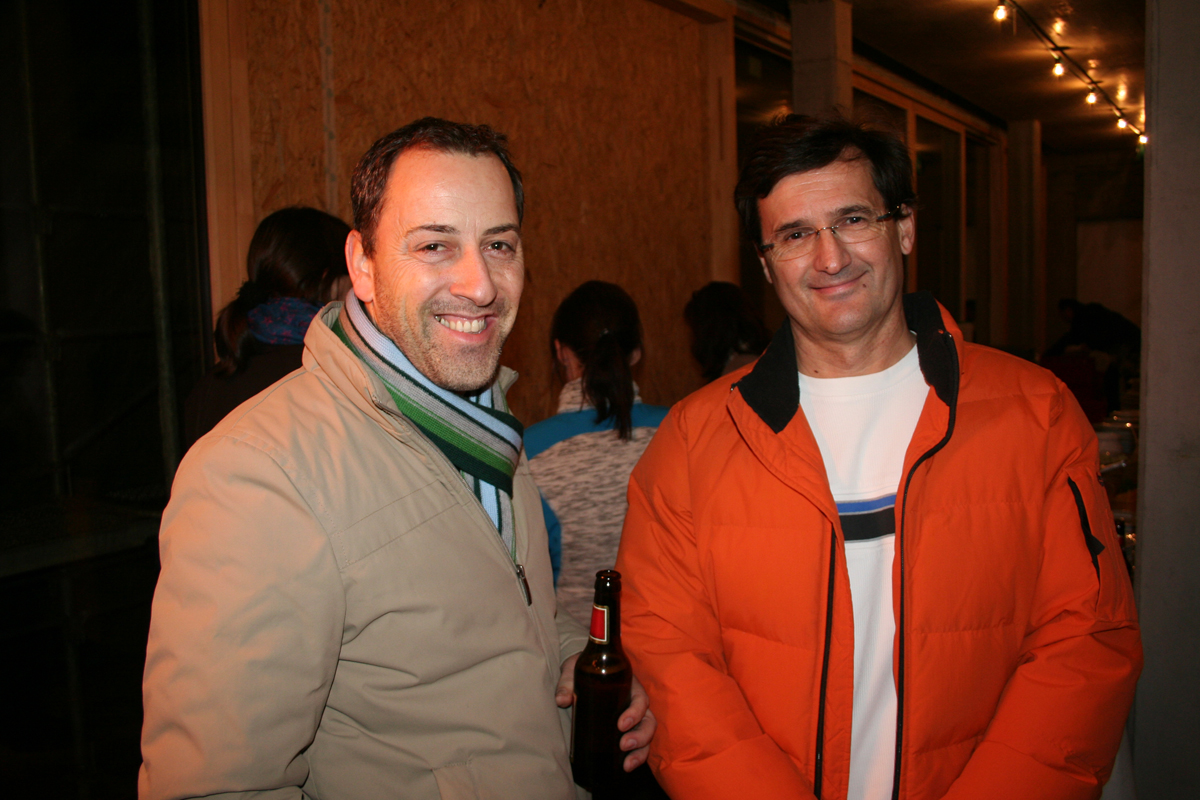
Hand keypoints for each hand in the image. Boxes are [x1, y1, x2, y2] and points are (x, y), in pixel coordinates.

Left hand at [556, 654, 657, 771]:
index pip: (640, 699)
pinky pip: (638, 745)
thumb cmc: (582, 669)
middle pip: (648, 721)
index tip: (621, 724)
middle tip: (624, 745)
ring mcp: (632, 718)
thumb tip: (562, 700)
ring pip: (646, 735)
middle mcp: (634, 703)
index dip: (635, 713)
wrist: (581, 673)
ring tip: (626, 764)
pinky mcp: (626, 730)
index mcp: (628, 686)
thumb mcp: (573, 670)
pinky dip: (636, 758)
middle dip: (640, 736)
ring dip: (640, 751)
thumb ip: (567, 683)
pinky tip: (625, 767)